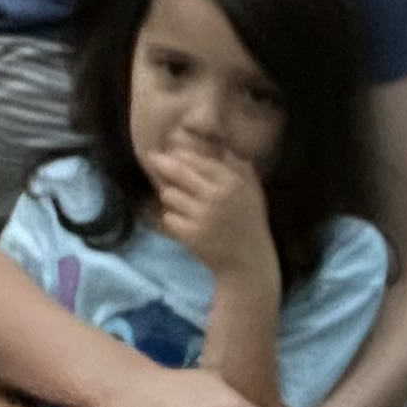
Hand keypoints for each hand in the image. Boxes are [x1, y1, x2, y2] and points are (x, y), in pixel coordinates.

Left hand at [148, 144, 277, 279]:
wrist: (248, 262)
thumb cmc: (249, 222)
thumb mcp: (252, 190)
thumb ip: (238, 166)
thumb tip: (221, 143)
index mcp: (232, 182)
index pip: (196, 159)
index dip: (180, 154)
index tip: (170, 151)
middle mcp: (216, 196)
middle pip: (177, 172)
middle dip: (164, 166)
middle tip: (154, 159)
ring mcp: (202, 216)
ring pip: (169, 195)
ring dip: (171, 197)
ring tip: (182, 203)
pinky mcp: (190, 235)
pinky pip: (168, 217)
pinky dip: (173, 219)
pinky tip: (185, 223)